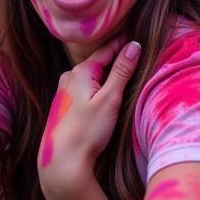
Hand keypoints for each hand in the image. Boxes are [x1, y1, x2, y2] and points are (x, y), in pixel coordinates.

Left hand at [38, 37, 140, 199]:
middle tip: (135, 51)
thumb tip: (134, 46)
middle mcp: (69, 77)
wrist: (61, 164)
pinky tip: (107, 92)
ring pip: (92, 76)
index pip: (107, 50)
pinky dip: (99, 85)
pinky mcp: (64, 107)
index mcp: (80, 71)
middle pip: (98, 62)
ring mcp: (64, 92)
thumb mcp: (110, 98)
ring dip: (107, 72)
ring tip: (125, 70)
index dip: (123, 43)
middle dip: (116, 57)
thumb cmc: (87, 131)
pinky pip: (86, 87)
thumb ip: (122, 70)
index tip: (137, 35)